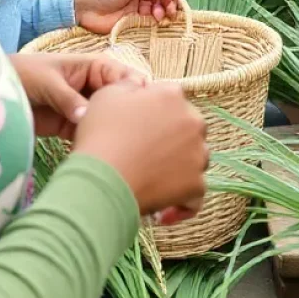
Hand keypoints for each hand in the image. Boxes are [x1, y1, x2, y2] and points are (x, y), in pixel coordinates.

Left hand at [10, 53, 148, 138]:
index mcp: (97, 68)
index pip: (126, 77)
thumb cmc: (25, 74)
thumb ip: (68, 99)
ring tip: (114, 145)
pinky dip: (94, 142)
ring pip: (109, 119)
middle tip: (129, 132)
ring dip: (111, 130)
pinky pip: (91, 134)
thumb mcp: (48, 82)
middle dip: (127, 114)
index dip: (135, 91)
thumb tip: (87, 117)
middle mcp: (97, 87)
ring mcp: (87, 107)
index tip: (135, 110)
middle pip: (122, 100)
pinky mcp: (74, 126)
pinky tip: (96, 151)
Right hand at [72, 81, 207, 219]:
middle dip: (170, 139)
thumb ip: (131, 86)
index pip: (170, 99)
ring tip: (152, 181)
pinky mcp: (196, 185)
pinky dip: (181, 204)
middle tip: (145, 156)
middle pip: (187, 128)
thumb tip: (141, 88)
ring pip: (194, 159)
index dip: (153, 114)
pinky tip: (163, 212)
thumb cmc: (101, 135)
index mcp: (173, 96)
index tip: (138, 127)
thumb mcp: (108, 95)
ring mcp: (198, 154)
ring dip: (178, 168)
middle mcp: (193, 121)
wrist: (100, 180)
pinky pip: (194, 195)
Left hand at [74, 0, 181, 33]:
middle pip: (164, 0)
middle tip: (169, 12)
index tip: (177, 0)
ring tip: (159, 17)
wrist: (86, 11)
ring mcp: (139, 11)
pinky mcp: (135, 24)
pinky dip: (156, 24)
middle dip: (170, 5)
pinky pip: (150, 23)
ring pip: (159, 12)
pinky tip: (156, 23)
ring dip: (163, 14)